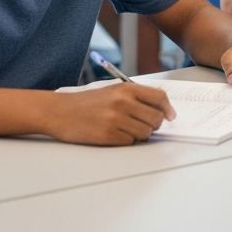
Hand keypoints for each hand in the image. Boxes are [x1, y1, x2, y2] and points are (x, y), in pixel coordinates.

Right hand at [50, 83, 174, 145]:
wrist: (60, 112)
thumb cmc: (88, 102)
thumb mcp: (113, 91)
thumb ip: (136, 97)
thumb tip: (161, 110)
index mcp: (126, 89)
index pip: (159, 97)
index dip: (168, 109)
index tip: (171, 116)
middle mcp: (123, 102)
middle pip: (155, 118)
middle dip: (154, 125)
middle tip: (145, 125)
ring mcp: (115, 120)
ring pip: (145, 133)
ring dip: (140, 134)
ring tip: (127, 129)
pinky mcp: (107, 135)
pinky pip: (130, 142)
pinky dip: (126, 140)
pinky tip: (115, 134)